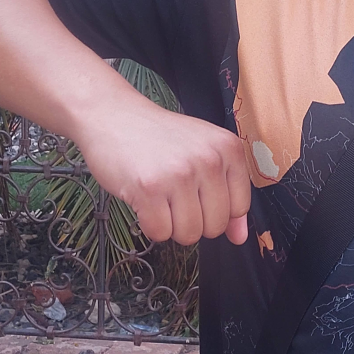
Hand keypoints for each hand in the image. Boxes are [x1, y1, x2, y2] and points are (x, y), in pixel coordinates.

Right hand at [75, 93, 250, 245]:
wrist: (114, 116)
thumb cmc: (159, 137)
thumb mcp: (202, 153)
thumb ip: (227, 192)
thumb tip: (240, 236)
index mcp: (228, 148)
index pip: (239, 206)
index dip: (217, 210)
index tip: (199, 193)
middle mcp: (208, 159)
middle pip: (215, 226)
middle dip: (193, 220)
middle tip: (175, 192)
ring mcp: (179, 174)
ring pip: (189, 235)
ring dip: (171, 224)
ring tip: (160, 194)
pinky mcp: (149, 189)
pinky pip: (160, 233)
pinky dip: (149, 224)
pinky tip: (144, 198)